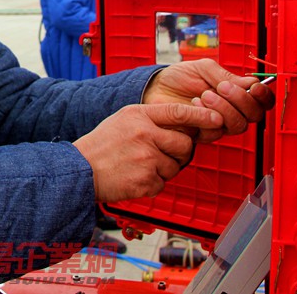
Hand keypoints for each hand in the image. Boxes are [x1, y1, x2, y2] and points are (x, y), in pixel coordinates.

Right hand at [73, 103, 222, 201]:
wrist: (79, 170)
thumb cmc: (101, 145)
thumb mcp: (123, 119)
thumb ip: (150, 119)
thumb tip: (183, 124)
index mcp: (138, 115)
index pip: (178, 111)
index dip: (201, 115)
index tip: (216, 118)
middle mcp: (144, 133)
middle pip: (184, 143)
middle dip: (180, 152)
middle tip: (162, 154)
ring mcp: (146, 157)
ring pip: (175, 166)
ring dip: (163, 170)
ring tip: (140, 166)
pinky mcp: (145, 180)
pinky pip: (162, 183)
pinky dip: (152, 184)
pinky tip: (134, 177)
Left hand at [142, 59, 274, 141]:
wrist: (155, 88)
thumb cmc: (179, 77)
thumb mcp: (203, 68)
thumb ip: (225, 75)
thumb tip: (250, 83)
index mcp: (236, 93)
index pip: (262, 100)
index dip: (263, 96)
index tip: (254, 87)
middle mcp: (231, 110)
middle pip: (254, 115)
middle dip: (241, 100)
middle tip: (222, 87)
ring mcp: (218, 123)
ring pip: (237, 126)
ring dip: (224, 108)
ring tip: (206, 94)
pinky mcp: (203, 133)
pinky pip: (215, 132)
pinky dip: (206, 116)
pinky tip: (194, 104)